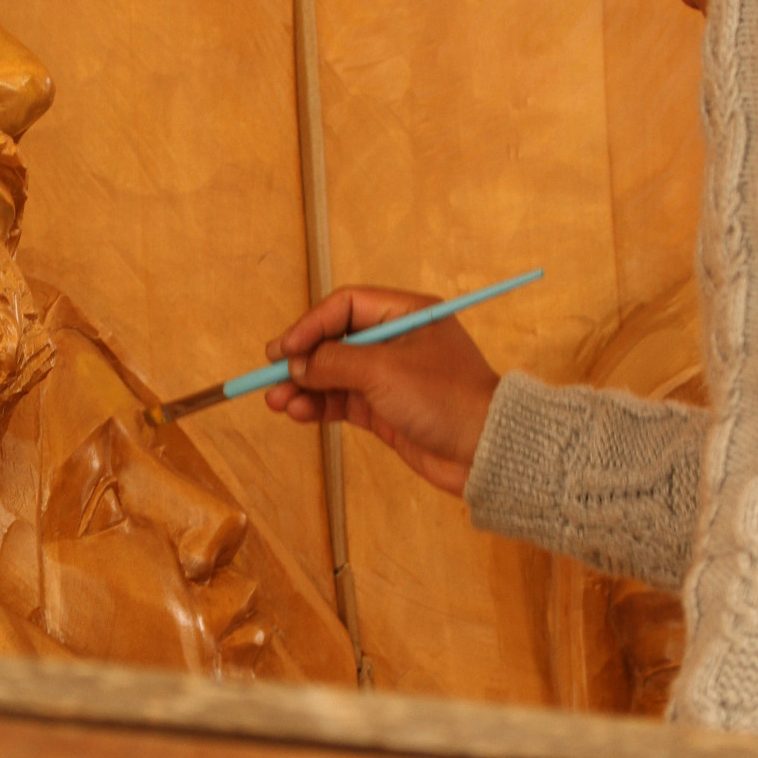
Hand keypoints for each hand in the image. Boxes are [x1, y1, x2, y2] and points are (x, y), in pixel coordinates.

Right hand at [264, 287, 499, 495]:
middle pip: (336, 340)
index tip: (284, 349)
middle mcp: (397, 340)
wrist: (485, 451)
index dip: (311, 324)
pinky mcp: (386, 410)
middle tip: (272, 376)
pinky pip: (342, 401)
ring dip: (305, 386)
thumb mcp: (384, 371)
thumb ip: (335, 362)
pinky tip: (298, 413)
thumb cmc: (447, 399)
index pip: (346, 306)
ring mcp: (391, 377)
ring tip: (278, 402)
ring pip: (335, 374)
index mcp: (407, 313)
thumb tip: (296, 363)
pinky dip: (319, 406)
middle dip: (302, 359)